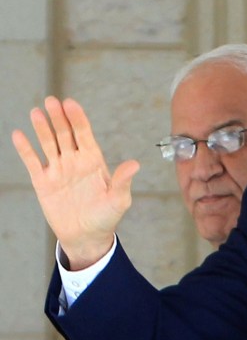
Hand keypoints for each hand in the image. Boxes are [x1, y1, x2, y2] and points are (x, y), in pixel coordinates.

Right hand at [12, 96, 139, 268]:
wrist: (87, 237)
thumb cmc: (106, 218)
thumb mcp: (118, 201)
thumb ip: (122, 181)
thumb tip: (135, 164)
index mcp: (93, 161)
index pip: (84, 134)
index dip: (78, 119)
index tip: (70, 104)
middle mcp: (74, 161)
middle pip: (64, 134)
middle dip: (59, 118)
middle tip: (51, 101)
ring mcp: (58, 170)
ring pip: (48, 143)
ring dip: (42, 128)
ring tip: (36, 112)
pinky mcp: (43, 182)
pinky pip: (32, 162)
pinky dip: (25, 149)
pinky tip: (18, 135)